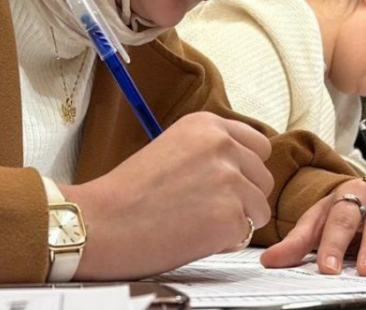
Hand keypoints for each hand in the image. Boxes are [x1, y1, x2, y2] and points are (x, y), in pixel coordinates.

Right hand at [64, 112, 272, 279]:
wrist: (102, 222)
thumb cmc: (128, 192)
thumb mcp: (171, 148)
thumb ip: (209, 151)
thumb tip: (242, 168)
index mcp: (207, 125)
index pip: (258, 145)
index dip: (245, 169)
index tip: (227, 182)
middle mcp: (223, 146)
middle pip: (263, 177)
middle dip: (244, 197)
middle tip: (207, 208)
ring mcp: (230, 180)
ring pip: (259, 209)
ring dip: (236, 220)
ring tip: (196, 222)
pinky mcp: (230, 216)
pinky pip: (244, 234)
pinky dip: (224, 242)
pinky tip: (192, 236)